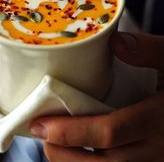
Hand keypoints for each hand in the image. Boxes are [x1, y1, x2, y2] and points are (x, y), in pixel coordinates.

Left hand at [30, 32, 163, 161]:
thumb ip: (148, 50)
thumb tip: (116, 42)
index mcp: (157, 119)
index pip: (108, 133)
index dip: (72, 132)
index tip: (42, 124)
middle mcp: (155, 148)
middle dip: (65, 154)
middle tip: (41, 137)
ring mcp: (154, 159)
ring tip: (53, 146)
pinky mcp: (150, 161)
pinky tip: (79, 152)